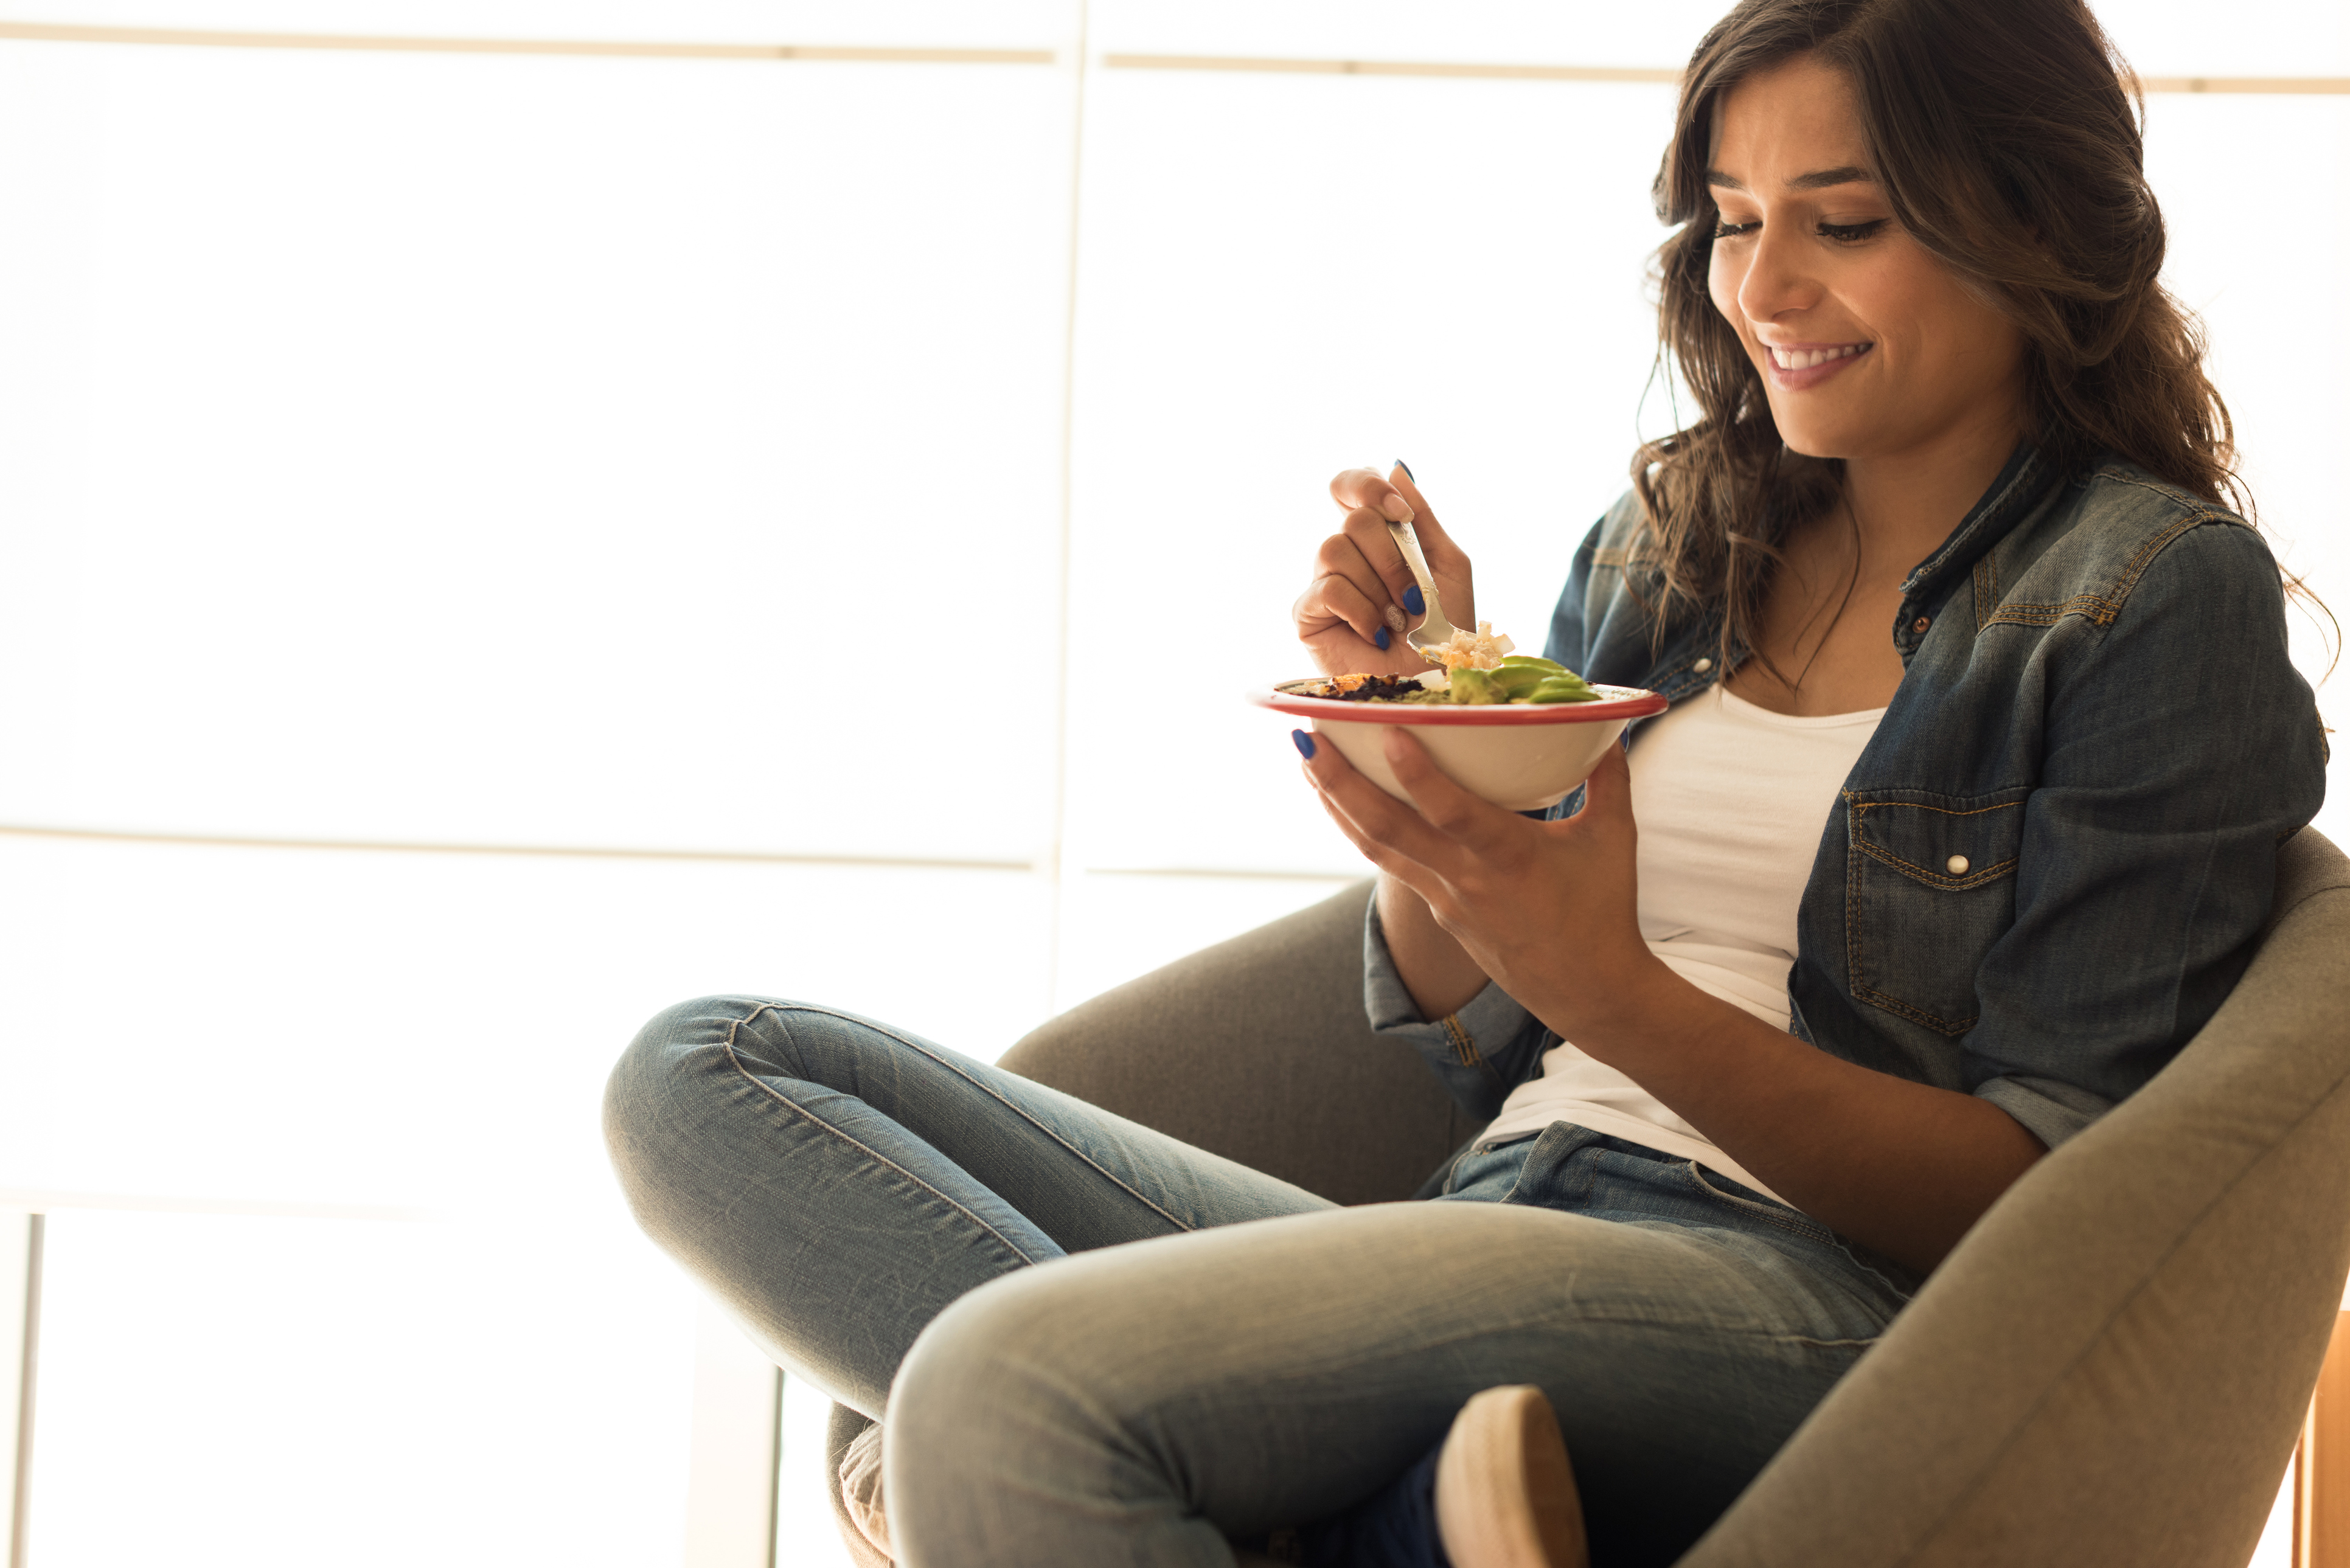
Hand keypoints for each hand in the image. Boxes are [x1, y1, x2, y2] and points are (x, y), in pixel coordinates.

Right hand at [1292, 465, 1475, 676]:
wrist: (1431, 678)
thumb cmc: (1445, 627)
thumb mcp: (1448, 564)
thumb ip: (1424, 517)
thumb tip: (1397, 467)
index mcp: (1378, 536)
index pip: (1351, 485)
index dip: (1368, 487)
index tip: (1401, 516)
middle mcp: (1347, 553)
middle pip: (1351, 518)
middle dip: (1391, 557)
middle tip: (1410, 593)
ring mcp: (1324, 580)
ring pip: (1334, 548)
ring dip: (1378, 587)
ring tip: (1396, 617)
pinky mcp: (1307, 613)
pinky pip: (1328, 587)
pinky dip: (1362, 610)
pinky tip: (1376, 632)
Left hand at [1298, 724, 1665, 1045]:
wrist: (1586, 990)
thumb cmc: (1601, 911)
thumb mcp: (1614, 838)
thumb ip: (1607, 776)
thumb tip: (1607, 724)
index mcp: (1509, 856)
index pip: (1452, 812)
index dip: (1415, 774)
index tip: (1383, 732)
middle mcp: (1465, 877)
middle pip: (1387, 827)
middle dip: (1340, 781)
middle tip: (1305, 738)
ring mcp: (1444, 897)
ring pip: (1376, 846)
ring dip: (1337, 802)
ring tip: (1306, 761)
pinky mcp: (1437, 910)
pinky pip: (1390, 862)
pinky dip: (1361, 829)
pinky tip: (1342, 802)